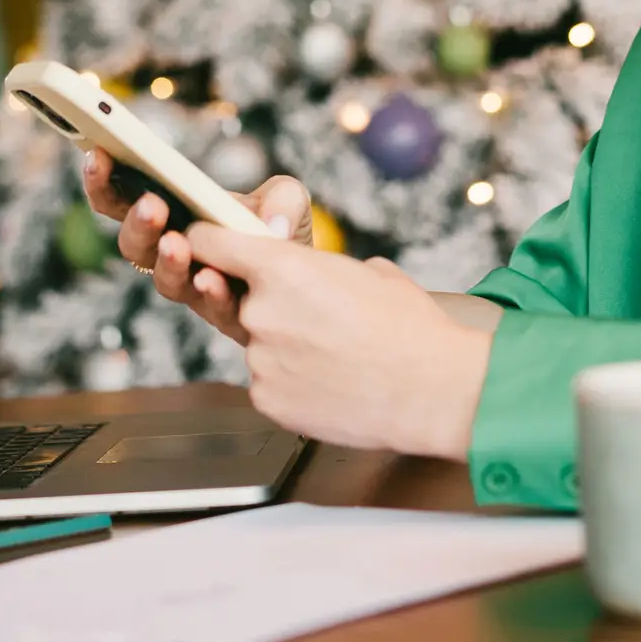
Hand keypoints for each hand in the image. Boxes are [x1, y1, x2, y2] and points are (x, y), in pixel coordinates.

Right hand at [80, 150, 313, 342]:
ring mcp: (194, 285)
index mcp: (171, 212)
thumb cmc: (279, 229)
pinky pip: (209, 307)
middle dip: (137, 222)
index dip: (103, 179)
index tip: (98, 155)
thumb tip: (271, 226)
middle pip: (134, 243)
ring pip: (164, 279)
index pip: (122, 197)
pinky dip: (211, 292)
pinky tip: (214, 279)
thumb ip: (282, 196)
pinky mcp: (222, 315)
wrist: (307, 280)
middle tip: (151, 205)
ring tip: (177, 244)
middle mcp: (172, 251)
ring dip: (167, 261)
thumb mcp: (287, 199)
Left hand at [182, 222, 491, 459]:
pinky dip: (291, 382)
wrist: (431, 390)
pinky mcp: (266, 399)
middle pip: (243, 299)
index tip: (209, 248)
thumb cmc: (410, 327)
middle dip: (272, 307)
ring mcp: (260, 358)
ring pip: (260, 344)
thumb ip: (325, 269)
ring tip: (336, 358)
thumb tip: (319, 276)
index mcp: (282, 267)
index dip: (209, 244)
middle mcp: (260, 310)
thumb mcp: (370, 272)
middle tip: (320, 321)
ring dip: (285, 348)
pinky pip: (268, 382)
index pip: (212, 243)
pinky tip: (330, 383)